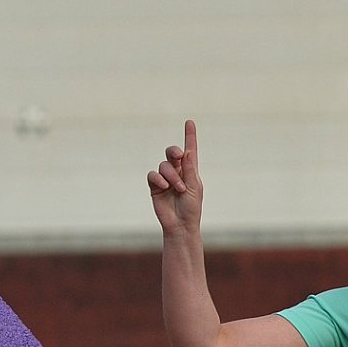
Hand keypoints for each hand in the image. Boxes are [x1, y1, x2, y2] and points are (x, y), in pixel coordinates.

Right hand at [148, 119, 201, 237]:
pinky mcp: (154, 186)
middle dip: (174, 151)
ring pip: (164, 166)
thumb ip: (190, 170)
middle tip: (179, 156)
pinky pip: (153, 175)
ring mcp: (165, 178)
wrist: (180, 224)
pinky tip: (164, 187)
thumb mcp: (194, 187)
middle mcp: (177, 172)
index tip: (189, 122)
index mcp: (191, 171)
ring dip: (171, 176)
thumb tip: (187, 152)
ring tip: (177, 188)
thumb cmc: (192, 208)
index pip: (190, 150)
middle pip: (172, 153)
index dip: (189, 136)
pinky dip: (158, 179)